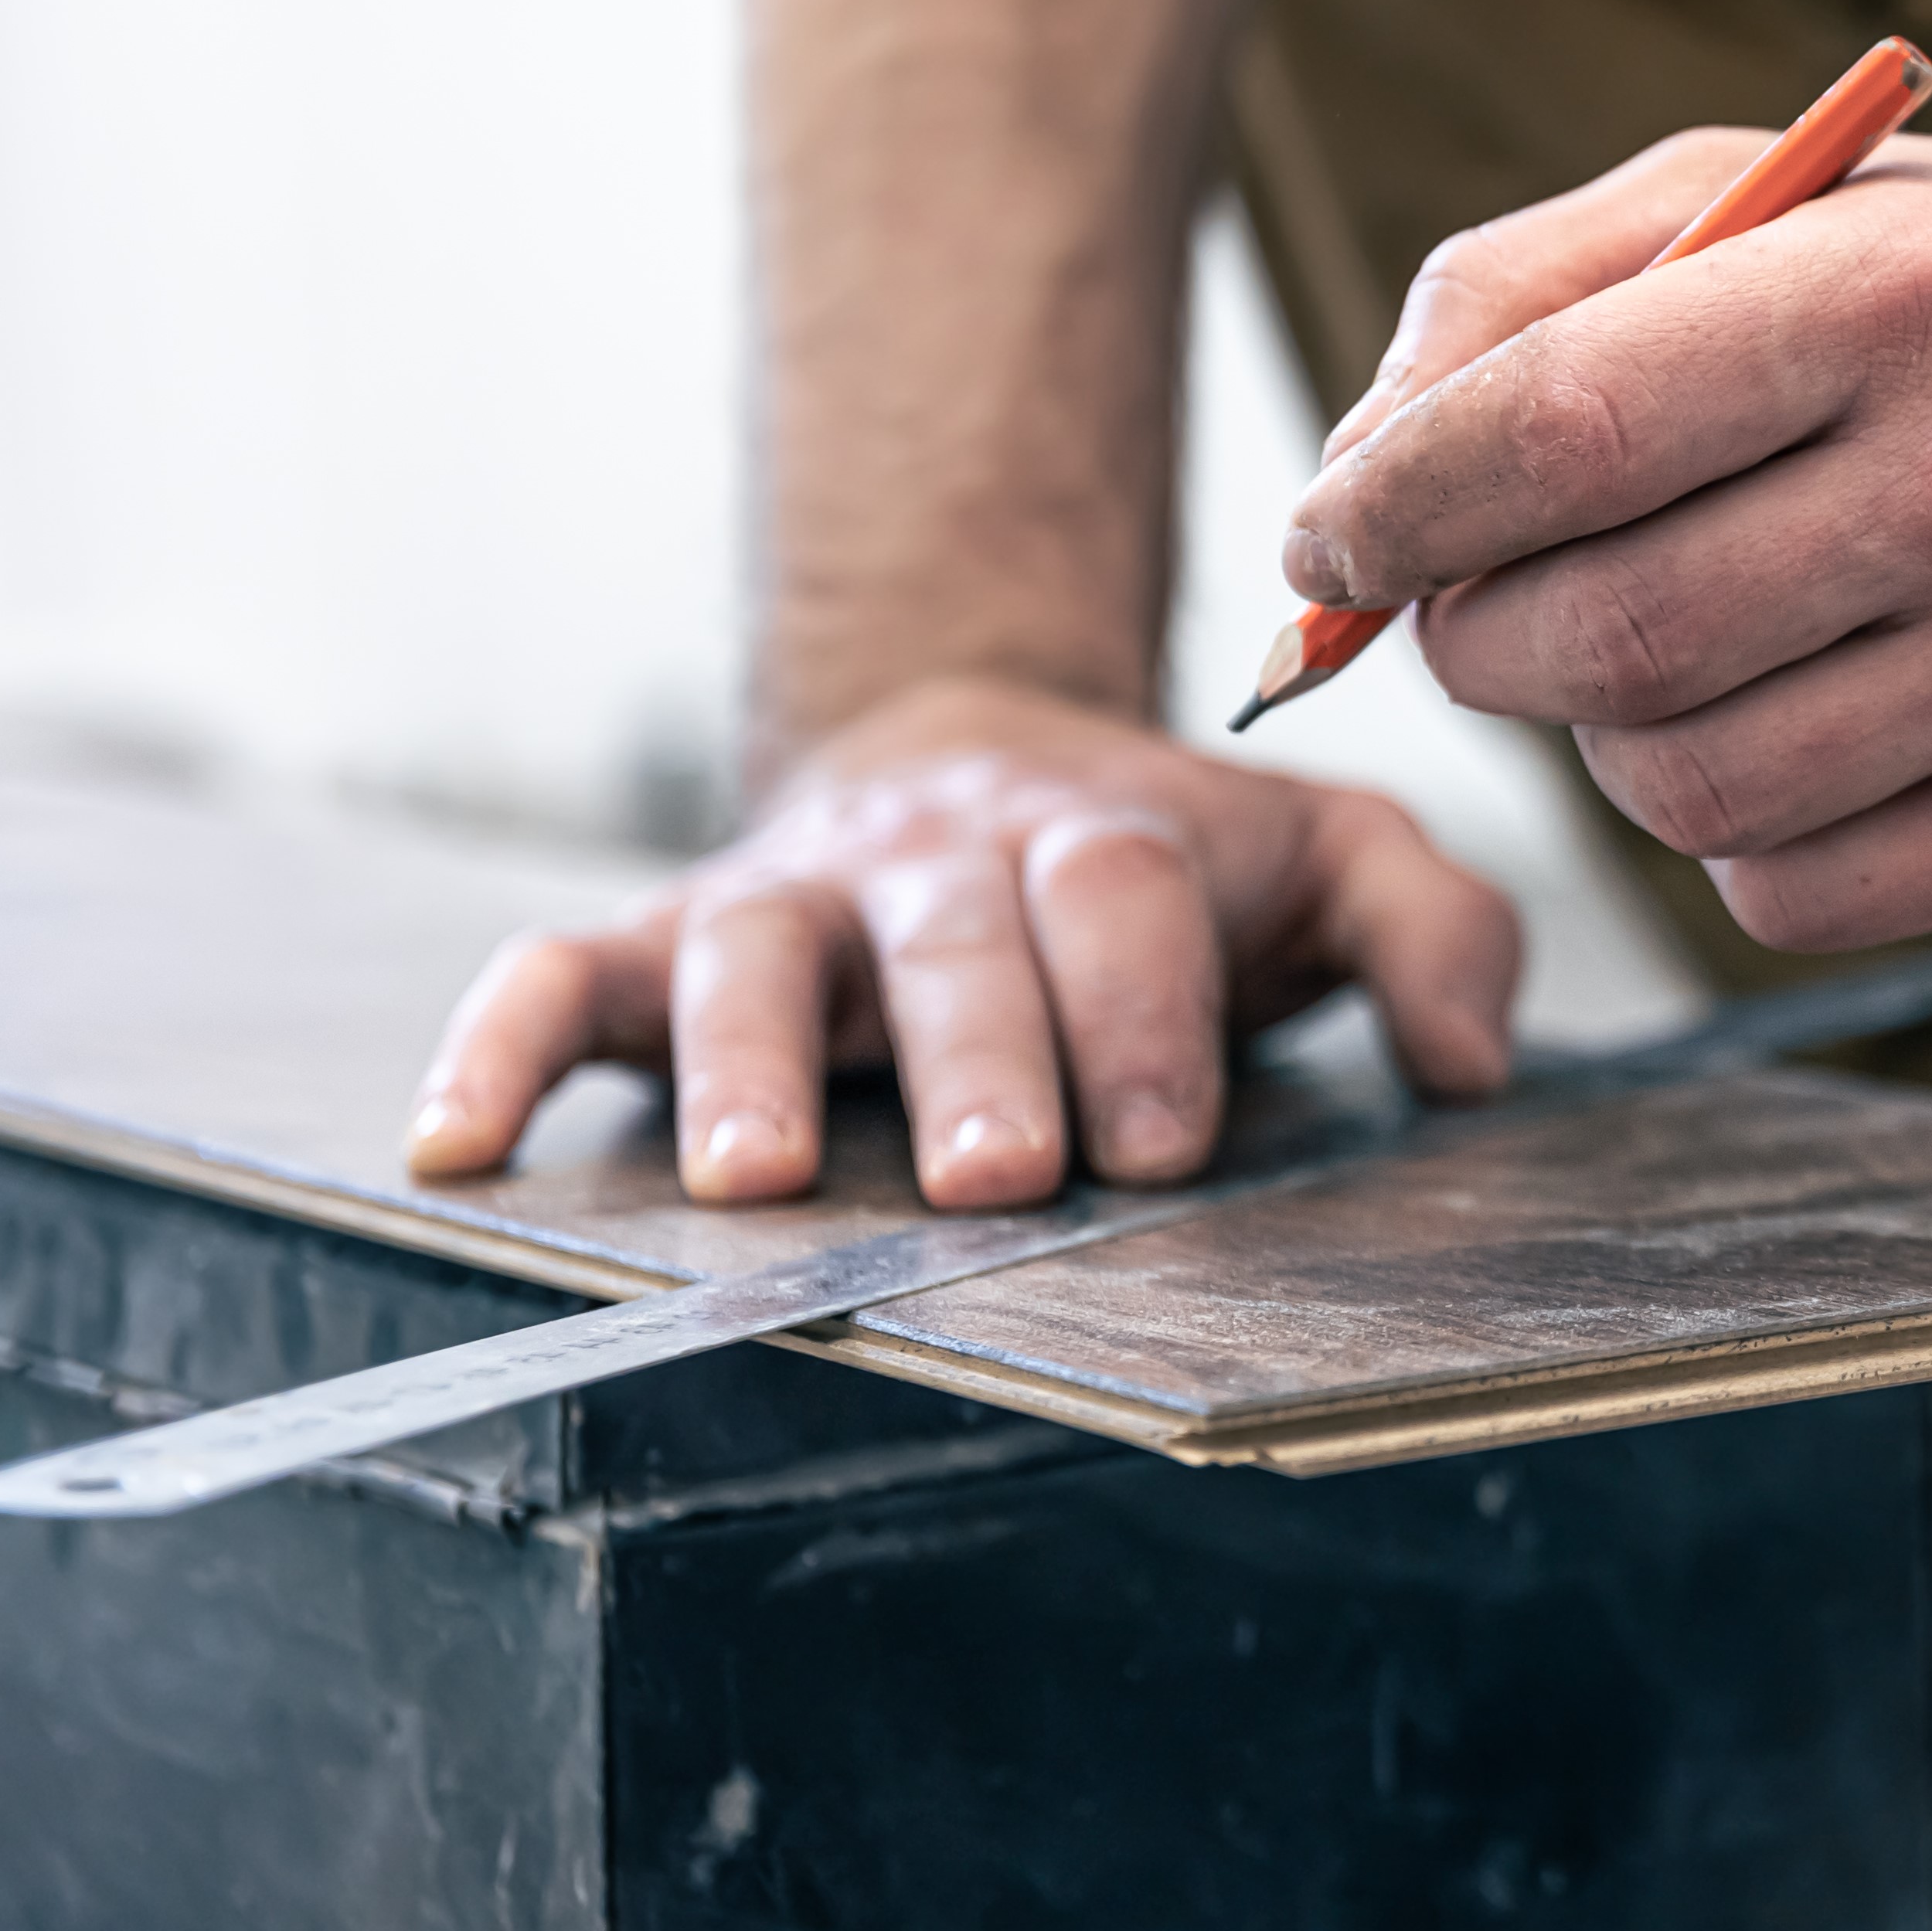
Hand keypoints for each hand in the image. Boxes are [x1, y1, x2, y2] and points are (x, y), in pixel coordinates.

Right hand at [407, 678, 1520, 1207]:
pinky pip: (562, 973)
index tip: (1164, 1141)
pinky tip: (458, 1142)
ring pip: (757, 959)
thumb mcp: (1335, 860)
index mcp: (1107, 839)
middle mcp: (941, 862)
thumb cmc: (1179, 860)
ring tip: (758, 1182)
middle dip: (976, 1056)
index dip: (1146, 1013)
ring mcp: (795, 898)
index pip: (1126, 902)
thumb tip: (1474, 1062)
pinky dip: (502, 1045)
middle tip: (997, 1174)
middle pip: (953, 938)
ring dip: (751, 1066)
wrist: (990, 748)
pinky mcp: (666, 940)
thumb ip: (1436, 928)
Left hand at [1284, 128, 1931, 950]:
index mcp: (1902, 288)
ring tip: (1663, 647)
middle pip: (1606, 636)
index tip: (1327, 537)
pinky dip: (1733, 834)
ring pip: (1681, 788)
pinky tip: (1791, 724)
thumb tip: (1346, 490)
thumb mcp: (1761, 198)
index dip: (1394, 507)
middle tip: (1485, 604)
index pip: (1564, 429)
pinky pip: (1787, 893)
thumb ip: (1521, 294)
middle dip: (1479, 638)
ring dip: (1606, 740)